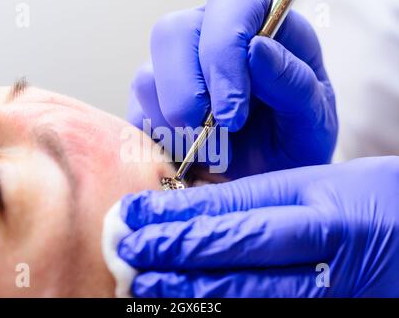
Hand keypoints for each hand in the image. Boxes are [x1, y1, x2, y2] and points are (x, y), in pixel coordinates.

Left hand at [118, 157, 398, 296]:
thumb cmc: (366, 201)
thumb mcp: (312, 188)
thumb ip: (255, 199)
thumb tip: (189, 207)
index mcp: (319, 209)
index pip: (233, 212)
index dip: (177, 216)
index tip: (134, 214)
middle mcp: (324, 254)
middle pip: (233, 256)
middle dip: (173, 255)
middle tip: (126, 253)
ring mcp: (330, 294)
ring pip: (247, 297)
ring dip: (190, 294)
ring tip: (145, 288)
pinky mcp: (330, 316)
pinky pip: (269, 315)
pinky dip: (224, 312)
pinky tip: (190, 306)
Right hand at [128, 0, 336, 178]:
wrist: (272, 178)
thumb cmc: (296, 146)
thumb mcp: (313, 120)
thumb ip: (294, 83)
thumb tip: (256, 48)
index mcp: (263, 29)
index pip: (231, 5)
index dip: (223, 51)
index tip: (232, 112)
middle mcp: (213, 40)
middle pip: (173, 33)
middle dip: (188, 93)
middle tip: (215, 136)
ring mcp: (179, 70)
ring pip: (147, 74)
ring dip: (174, 122)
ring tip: (210, 150)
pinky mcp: (156, 101)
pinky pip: (137, 111)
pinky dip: (158, 137)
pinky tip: (188, 151)